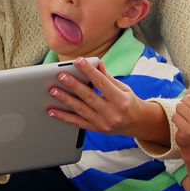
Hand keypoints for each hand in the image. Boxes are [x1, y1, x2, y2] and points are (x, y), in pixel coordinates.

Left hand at [47, 58, 166, 142]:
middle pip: (89, 97)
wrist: (137, 124)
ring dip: (65, 100)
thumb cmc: (129, 102)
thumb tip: (97, 62)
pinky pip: (77, 123)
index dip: (90, 71)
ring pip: (80, 110)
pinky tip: (52, 111)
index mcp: (121, 100)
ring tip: (52, 91)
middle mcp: (112, 113)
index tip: (78, 61)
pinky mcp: (95, 129)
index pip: (102, 83)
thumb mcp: (123, 88)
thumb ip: (108, 77)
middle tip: (61, 76)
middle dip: (74, 85)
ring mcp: (103, 123)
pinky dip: (63, 117)